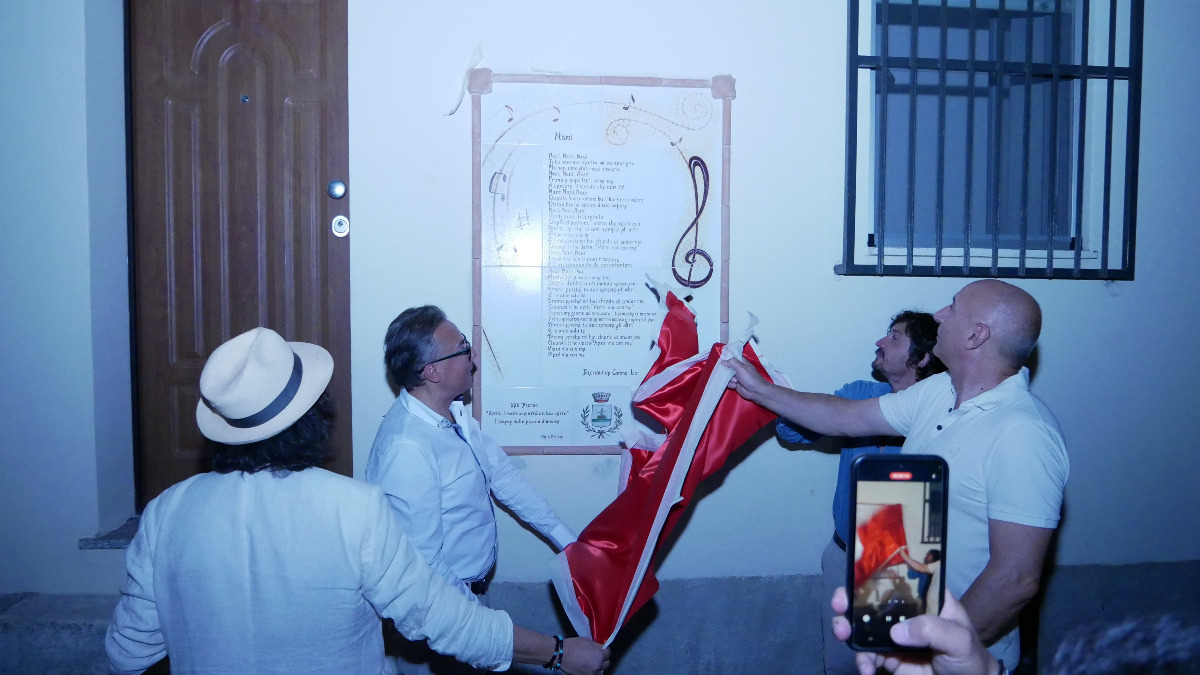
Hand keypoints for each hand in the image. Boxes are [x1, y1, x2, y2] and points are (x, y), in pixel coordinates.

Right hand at [558, 637, 610, 674]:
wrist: (561, 655)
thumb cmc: (573, 645)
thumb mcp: (587, 641)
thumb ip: (596, 646)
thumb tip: (601, 648)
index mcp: (599, 655)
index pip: (608, 653)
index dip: (605, 650)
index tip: (602, 650)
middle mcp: (598, 665)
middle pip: (607, 663)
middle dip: (603, 659)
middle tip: (597, 656)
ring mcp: (592, 673)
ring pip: (601, 671)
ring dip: (599, 667)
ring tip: (593, 664)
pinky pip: (593, 674)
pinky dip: (592, 672)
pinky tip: (588, 668)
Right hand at [722, 356, 768, 402]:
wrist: (755, 391)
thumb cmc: (750, 378)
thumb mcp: (741, 368)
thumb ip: (732, 362)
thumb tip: (722, 361)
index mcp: (742, 362)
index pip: (733, 357)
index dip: (727, 358)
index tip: (721, 360)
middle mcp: (738, 369)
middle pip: (728, 367)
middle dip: (726, 370)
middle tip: (726, 372)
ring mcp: (736, 376)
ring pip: (727, 375)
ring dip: (729, 379)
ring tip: (735, 381)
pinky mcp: (735, 384)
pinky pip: (728, 382)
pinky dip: (730, 384)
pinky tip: (735, 386)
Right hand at [830, 587, 998, 674]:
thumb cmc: (970, 657)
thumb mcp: (959, 638)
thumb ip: (932, 630)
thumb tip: (895, 631)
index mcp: (923, 598)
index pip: (896, 577)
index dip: (872, 573)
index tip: (855, 577)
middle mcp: (905, 613)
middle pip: (870, 599)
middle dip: (848, 600)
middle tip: (839, 606)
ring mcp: (894, 636)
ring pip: (862, 627)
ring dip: (846, 629)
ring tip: (843, 636)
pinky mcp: (888, 659)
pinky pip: (867, 656)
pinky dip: (861, 661)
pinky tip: (866, 669)